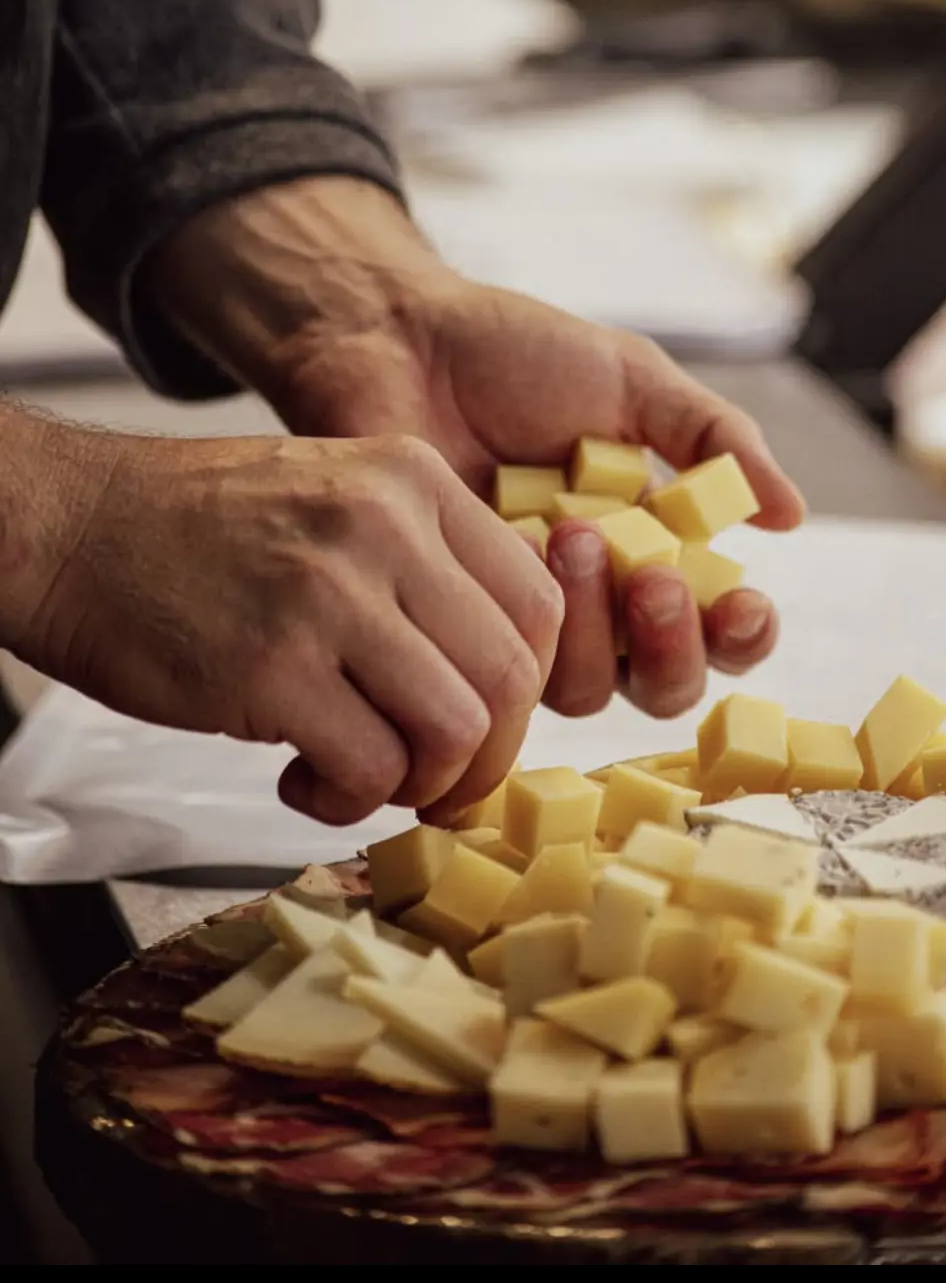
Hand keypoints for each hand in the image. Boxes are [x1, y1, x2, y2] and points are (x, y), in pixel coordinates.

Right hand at [7, 415, 562, 823]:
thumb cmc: (198, 530)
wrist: (69, 526)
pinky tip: (305, 781)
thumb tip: (495, 684)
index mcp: (414, 482)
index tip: (484, 722)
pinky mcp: (270, 667)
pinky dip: (351, 800)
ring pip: (457, 730)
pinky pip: (371, 769)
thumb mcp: (338, 500)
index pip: (539, 604)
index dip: (524, 689)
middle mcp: (384, 526)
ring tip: (365, 779)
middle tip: (437, 780)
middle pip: (513, 677)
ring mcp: (328, 594)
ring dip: (423, 785)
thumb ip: (426, 569)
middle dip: (486, 758)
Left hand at [147, 177, 804, 733]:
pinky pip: (508, 670)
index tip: (742, 602)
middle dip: (672, 645)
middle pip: (663, 683)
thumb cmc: (513, 355)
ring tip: (571, 532)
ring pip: (589, 690)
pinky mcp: (460, 626)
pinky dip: (527, 621)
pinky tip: (521, 549)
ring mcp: (527, 619)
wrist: (400, 340)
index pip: (718, 626)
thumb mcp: (632, 380)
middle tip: (652, 577)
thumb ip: (715, 440)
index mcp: (652, 545)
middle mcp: (598, 600)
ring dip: (596, 624)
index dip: (740, 634)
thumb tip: (789, 516)